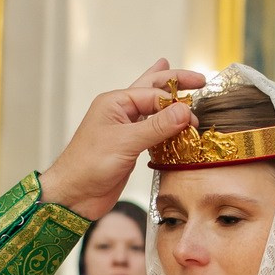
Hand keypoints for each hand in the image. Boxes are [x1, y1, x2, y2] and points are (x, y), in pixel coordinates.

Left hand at [39, 59, 204, 219]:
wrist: (74, 195)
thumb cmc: (88, 165)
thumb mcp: (125, 143)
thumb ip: (156, 126)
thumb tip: (184, 111)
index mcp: (114, 103)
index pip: (153, 94)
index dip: (175, 102)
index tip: (193, 115)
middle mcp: (120, 112)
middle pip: (152, 90)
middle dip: (176, 83)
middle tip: (200, 79)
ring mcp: (125, 129)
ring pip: (153, 110)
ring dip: (172, 103)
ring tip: (188, 88)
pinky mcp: (130, 147)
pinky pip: (153, 131)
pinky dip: (167, 126)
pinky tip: (175, 121)